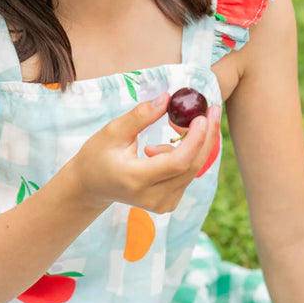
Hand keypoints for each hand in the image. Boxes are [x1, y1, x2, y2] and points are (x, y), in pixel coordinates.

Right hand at [73, 93, 221, 214]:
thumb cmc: (98, 155)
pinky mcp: (168, 204)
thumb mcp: (113, 131)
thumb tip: (167, 98)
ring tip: (175, 125)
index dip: (195, 139)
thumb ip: (141, 116)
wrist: (91, 186)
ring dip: (195, 143)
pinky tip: (165, 148)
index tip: (202, 116)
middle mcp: (152, 197)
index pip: (178, 162)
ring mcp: (162, 204)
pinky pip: (187, 175)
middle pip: (192, 166)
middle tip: (212, 110)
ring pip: (192, 170)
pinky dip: (187, 155)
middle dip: (206, 136)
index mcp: (136, 179)